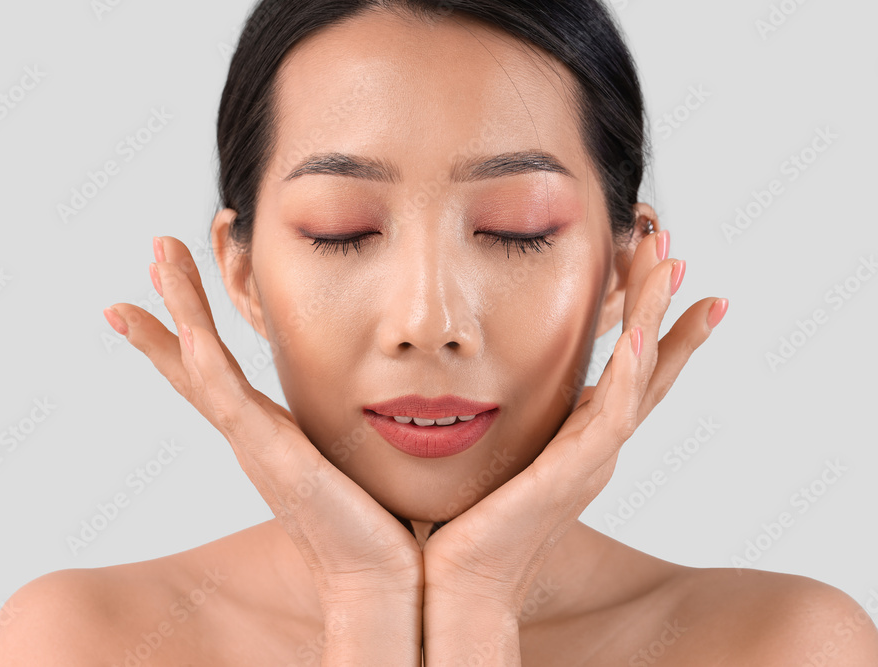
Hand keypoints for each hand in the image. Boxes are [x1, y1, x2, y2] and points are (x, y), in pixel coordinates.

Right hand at [103, 236, 422, 617]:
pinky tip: (191, 327)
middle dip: (177, 302)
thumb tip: (384, 393)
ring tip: (163, 256)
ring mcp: (256, 444)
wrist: (382, 580)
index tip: (164, 286)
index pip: (217, 373)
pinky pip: (229, 400)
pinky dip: (205, 363)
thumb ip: (355, 422)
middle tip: (158, 249)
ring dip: (183, 308)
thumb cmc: (375, 526)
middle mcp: (253, 435)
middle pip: (198, 359)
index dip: (185, 332)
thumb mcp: (356, 455)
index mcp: (270, 433)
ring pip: (205, 365)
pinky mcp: (273, 457)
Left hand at [421, 230, 727, 617]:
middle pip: (646, 363)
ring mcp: (590, 458)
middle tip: (673, 247)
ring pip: (639, 378)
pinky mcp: (570, 474)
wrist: (458, 580)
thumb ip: (509, 410)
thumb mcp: (500, 445)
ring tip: (669, 264)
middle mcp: (594, 444)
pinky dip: (626, 374)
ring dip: (654, 318)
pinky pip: (609, 417)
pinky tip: (634, 334)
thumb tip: (486, 370)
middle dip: (661, 303)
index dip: (650, 321)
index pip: (627, 369)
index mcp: (579, 435)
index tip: (663, 271)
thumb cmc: (470, 519)